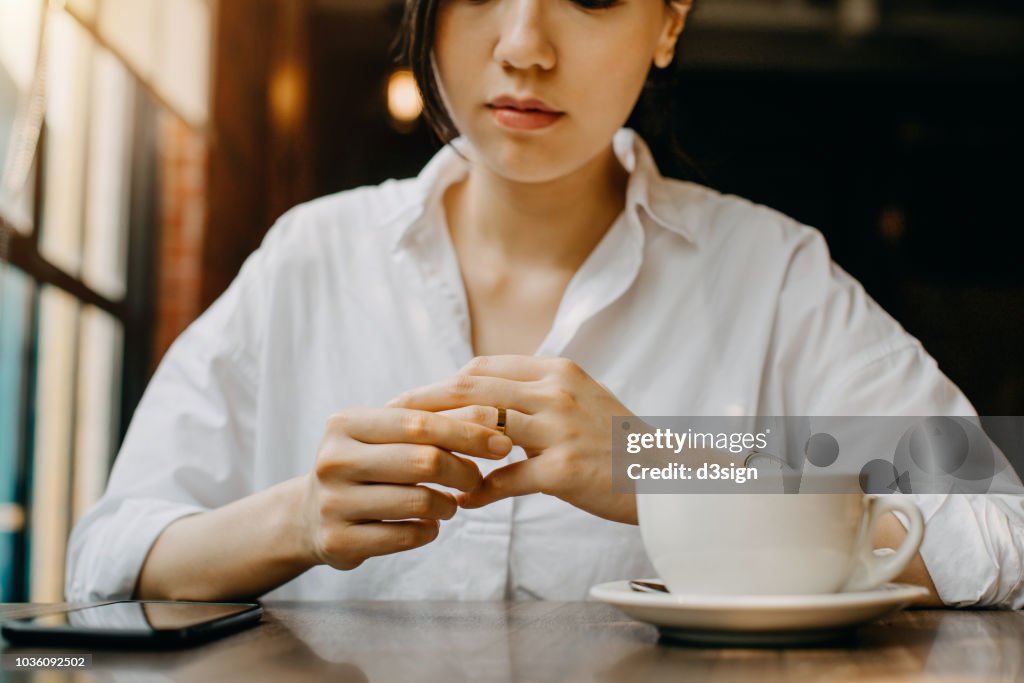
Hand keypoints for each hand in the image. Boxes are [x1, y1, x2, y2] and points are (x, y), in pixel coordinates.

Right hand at [302, 407, 512, 569]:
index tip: (503, 444)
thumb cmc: (364, 467)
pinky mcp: (338, 541)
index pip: (420, 423)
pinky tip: (428, 525)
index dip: (468, 432)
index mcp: (346, 424)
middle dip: (464, 471)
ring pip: (420, 500)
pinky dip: (429, 530)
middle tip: (477, 479)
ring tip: (450, 504)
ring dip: (448, 505)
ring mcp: (333, 502)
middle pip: (425, 460)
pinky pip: (407, 535)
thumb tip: (496, 419)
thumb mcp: (383, 437)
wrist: (308, 515)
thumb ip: (430, 425)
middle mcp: (334, 460)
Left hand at [387, 356, 637, 524]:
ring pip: (482, 430)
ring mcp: (560, 430)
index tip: (412, 399)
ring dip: (444, 446)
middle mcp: (556, 392)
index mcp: (556, 371)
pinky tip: (465, 500)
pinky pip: (507, 479)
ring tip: (417, 460)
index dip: (441, 384)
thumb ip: (534, 393)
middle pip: (471, 392)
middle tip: (391, 421)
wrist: (666, 473)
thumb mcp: (579, 398)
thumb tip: (481, 399)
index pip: (482, 369)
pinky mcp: (565, 470)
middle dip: (424, 405)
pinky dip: (481, 490)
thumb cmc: (616, 439)